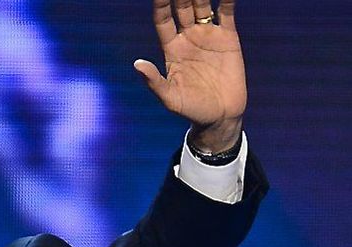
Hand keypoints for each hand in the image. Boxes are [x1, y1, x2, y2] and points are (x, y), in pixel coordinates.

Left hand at [134, 0, 244, 151]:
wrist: (220, 116)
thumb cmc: (191, 110)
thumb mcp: (169, 98)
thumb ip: (153, 81)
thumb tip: (136, 64)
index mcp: (171, 49)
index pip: (162, 20)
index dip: (161, 4)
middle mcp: (187, 38)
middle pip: (182, 7)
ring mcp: (207, 36)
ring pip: (202, 5)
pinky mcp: (228, 38)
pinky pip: (226, 12)